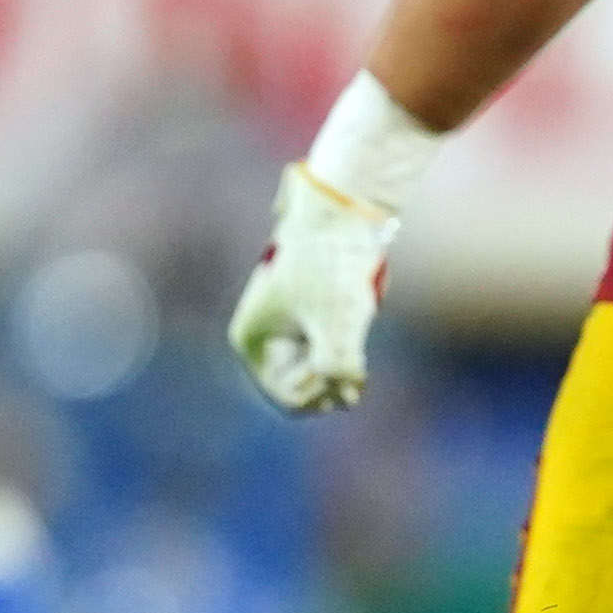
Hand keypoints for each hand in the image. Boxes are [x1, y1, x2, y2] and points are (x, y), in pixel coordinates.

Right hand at [227, 164, 394, 413]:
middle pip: (304, 389)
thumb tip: (345, 395)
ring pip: (322, 373)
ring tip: (358, 345)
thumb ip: (338, 363)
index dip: (320, 395)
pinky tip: (359, 335)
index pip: (287, 398)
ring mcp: (288, 329)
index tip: (344, 375)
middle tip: (358, 371)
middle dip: (332, 385)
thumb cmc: (331, 263)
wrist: (342, 213)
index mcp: (253, 342)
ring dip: (343, 368)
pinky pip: (332, 353)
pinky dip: (348, 353)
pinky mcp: (311, 318)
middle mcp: (266, 340)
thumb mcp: (337, 319)